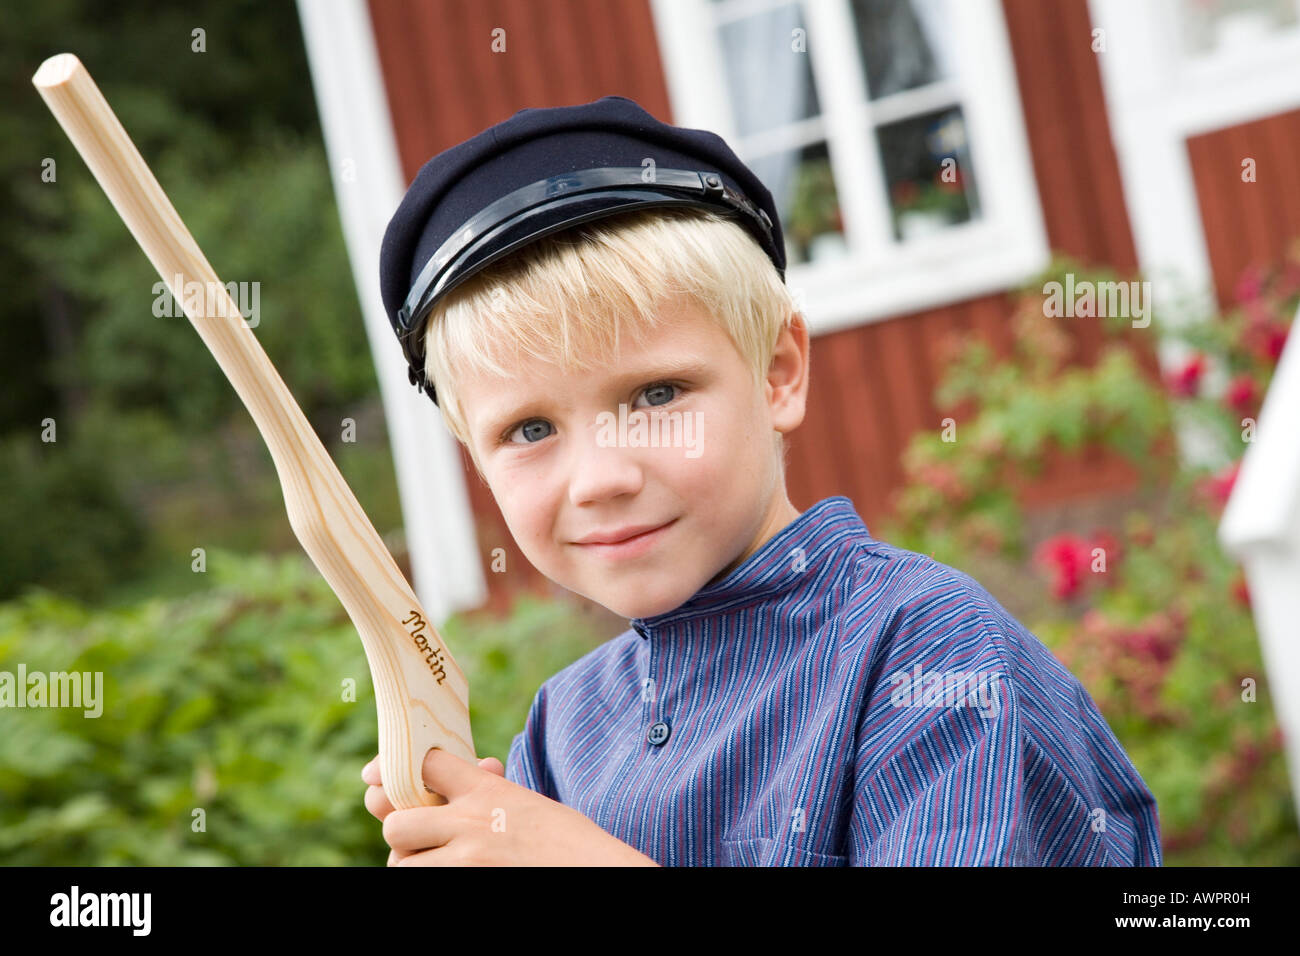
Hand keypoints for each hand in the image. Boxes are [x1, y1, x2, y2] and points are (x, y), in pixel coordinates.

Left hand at [361, 749, 659, 865]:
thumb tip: (477, 770)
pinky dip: (429, 880)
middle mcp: (470, 824)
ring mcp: (465, 862)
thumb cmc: (570, 842)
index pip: (424, 764)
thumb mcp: (529, 803)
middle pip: (396, 824)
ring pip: (400, 865)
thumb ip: (490, 791)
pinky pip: (422, 885)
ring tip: (439, 863)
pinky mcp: (463, 887)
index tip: (381, 775)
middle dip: (403, 834)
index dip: (397, 769)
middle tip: (419, 839)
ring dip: (413, 864)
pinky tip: (450, 874)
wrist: (599, 872)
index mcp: (487, 791)